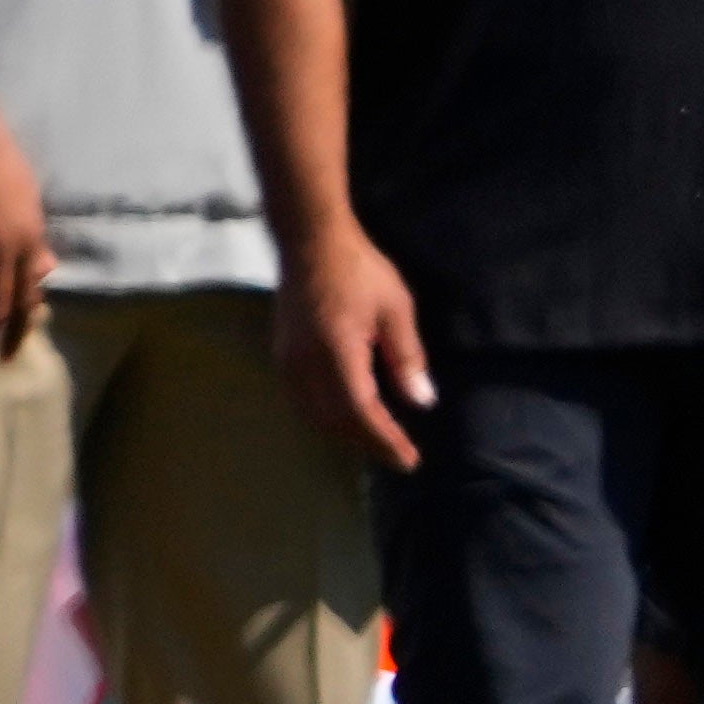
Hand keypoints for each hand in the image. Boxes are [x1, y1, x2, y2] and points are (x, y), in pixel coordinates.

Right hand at [283, 220, 430, 466]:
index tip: (410, 460)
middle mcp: (306, 363)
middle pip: (334, 421)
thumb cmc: (359, 271)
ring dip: (344, 434)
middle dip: (367, 444)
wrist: (310, 243)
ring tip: (375, 442)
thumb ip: (407, 358)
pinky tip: (345, 416)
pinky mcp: (281, 355)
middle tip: (399, 457)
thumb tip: (421, 402)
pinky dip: (325, 417)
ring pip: (313, 415)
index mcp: (337, 352)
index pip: (360, 411)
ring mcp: (288, 360)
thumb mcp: (396, 309)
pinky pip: (301, 400)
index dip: (384, 440)